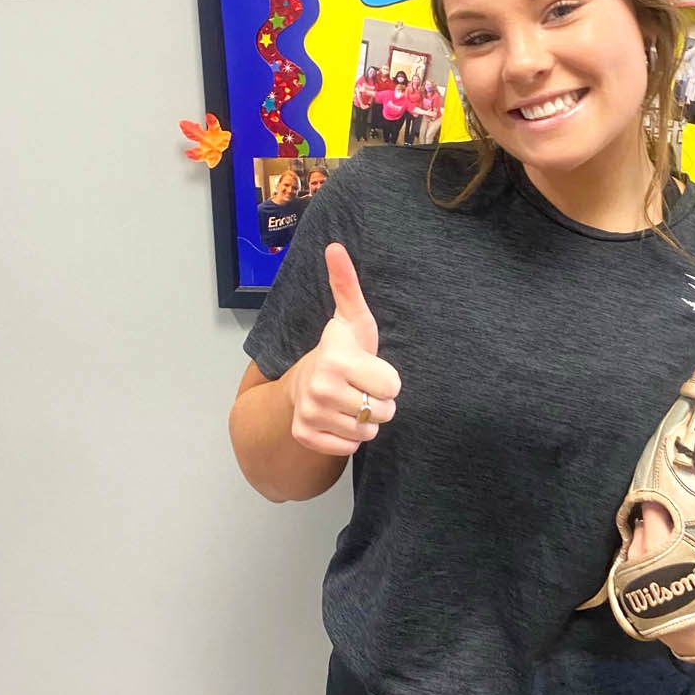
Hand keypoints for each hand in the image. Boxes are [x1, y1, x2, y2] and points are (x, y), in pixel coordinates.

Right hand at [285, 243, 400, 456]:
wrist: (301, 382)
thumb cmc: (339, 350)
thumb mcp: (350, 318)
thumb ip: (347, 283)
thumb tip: (336, 246)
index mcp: (336, 358)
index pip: (393, 385)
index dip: (387, 378)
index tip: (368, 368)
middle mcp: (320, 387)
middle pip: (384, 411)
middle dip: (377, 401)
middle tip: (359, 386)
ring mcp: (310, 413)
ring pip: (368, 431)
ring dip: (365, 421)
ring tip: (349, 401)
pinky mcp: (306, 436)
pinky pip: (349, 448)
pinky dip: (348, 437)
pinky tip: (338, 418)